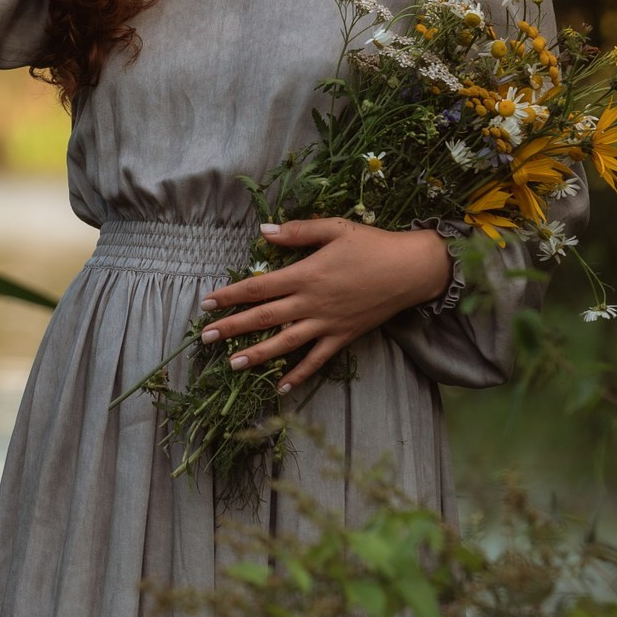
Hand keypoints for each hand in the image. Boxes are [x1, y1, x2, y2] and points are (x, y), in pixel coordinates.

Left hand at [197, 218, 453, 392]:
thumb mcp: (335, 229)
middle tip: (204, 337)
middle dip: (231, 328)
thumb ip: (298, 232)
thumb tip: (264, 231)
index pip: (257, 288)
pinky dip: (299, 375)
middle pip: (263, 318)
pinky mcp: (343, 337)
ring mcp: (326, 323)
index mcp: (305, 274)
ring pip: (285, 343)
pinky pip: (317, 360)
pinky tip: (281, 387)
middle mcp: (311, 303)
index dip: (230, 296)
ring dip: (257, 355)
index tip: (207, 304)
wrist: (411, 269)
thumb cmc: (372, 244)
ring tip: (232, 364)